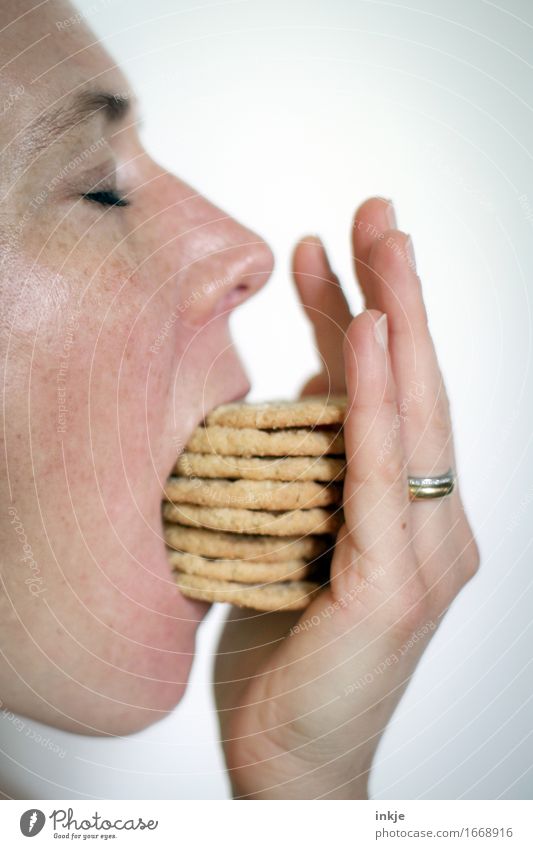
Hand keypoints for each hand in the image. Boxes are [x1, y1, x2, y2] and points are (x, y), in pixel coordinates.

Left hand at [214, 197, 479, 798]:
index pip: (386, 399)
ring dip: (396, 321)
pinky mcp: (397, 588)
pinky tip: (372, 335)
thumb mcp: (293, 540)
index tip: (335, 251)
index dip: (365, 320)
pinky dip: (376, 401)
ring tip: (380, 241)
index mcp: (403, 515)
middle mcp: (430, 526)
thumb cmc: (287, 655)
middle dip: (397, 295)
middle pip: (414, 390)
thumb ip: (308, 473)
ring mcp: (424, 557)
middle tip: (378, 212)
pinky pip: (380, 476)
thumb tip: (290, 397)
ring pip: (412, 417)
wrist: (291, 761)